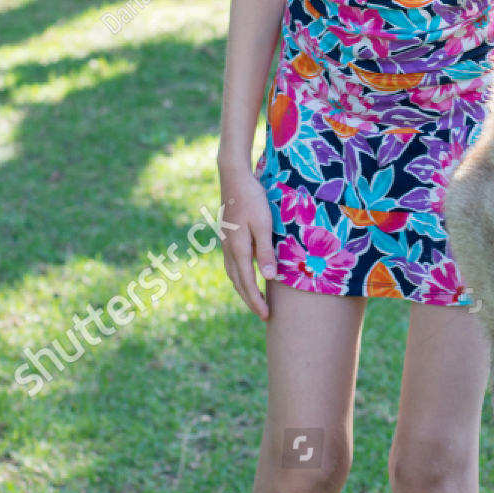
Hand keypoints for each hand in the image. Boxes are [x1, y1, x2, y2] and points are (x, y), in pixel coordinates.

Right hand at [216, 170, 279, 318]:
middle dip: (249, 299)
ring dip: (243, 289)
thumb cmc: (253, 199)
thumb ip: (265, 251)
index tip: (266, 315)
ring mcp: (225, 242)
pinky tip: (245, 275)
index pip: (247, 283)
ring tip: (254, 299)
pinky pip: (232, 263)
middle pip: (237, 282)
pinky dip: (239, 275)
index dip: (256, 301)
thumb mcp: (264, 224)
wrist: (234, 177)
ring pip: (232, 274)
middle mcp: (228, 249)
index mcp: (238, 249)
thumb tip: (268, 278)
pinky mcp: (226, 236)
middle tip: (262, 314)